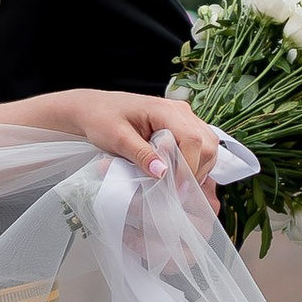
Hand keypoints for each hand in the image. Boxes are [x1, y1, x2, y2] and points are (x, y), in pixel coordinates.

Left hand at [49, 91, 221, 193]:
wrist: (93, 108)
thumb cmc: (101, 119)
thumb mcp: (117, 139)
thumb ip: (141, 155)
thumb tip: (163, 173)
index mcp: (164, 109)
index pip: (192, 139)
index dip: (188, 167)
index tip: (176, 189)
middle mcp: (180, 111)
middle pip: (207, 144)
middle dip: (197, 170)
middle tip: (178, 192)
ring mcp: (183, 118)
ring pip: (208, 146)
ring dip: (198, 168)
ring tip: (179, 186)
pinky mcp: (181, 126)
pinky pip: (199, 146)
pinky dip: (195, 163)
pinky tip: (180, 176)